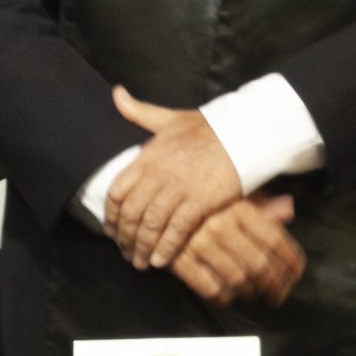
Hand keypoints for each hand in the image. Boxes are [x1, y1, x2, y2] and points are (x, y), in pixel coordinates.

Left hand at [104, 86, 244, 269]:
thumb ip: (138, 111)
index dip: (111, 215)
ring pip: (150, 224)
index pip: (117, 191)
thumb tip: (115, 93)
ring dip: (142, 246)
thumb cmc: (207, 126)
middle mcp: (157, 175)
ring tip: (139, 261)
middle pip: (131, 213)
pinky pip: (177, 230)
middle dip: (125, 236)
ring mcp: (178, 189)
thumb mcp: (168, 117)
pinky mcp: (200, 201)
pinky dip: (166, 248)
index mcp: (146, 157)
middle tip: (124, 251)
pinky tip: (160, 260)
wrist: (243, 132)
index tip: (111, 229)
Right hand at [171, 191, 301, 307]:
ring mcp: (197, 242)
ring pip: (238, 279)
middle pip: (260, 264)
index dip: (291, 262)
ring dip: (250, 293)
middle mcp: (220, 224)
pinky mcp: (178, 259)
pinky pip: (209, 288)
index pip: (275, 240)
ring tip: (253, 295)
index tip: (295, 275)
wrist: (152, 208)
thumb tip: (288, 209)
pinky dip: (222, 298)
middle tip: (277, 294)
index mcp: (237, 208)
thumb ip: (261, 205)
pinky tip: (227, 297)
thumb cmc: (199, 204)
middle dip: (274, 285)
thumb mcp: (230, 196)